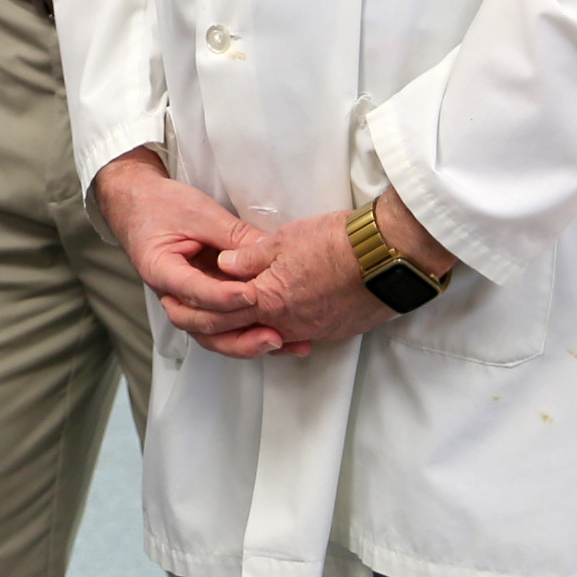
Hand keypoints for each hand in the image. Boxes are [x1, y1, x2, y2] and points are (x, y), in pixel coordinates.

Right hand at [91, 150, 287, 356]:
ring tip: (280, 342)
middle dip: (237, 332)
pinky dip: (250, 334)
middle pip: (200, 325)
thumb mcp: (199, 212)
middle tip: (272, 332)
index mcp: (160, 268)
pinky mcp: (204, 304)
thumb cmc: (162, 205)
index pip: (192, 290)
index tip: (252, 294)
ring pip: (213, 335)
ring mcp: (188, 302)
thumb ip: (233, 236)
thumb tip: (272, 254)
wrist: (139, 205)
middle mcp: (171, 294)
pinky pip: (225, 326)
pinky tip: (281, 339)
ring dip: (246, 343)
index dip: (222, 296)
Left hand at [210, 193, 451, 353]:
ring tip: (245, 323)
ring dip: (257, 332)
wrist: (388, 257)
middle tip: (210, 321)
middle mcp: (289, 322)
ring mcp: (315, 330)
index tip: (188, 303)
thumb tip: (225, 265)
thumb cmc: (336, 242)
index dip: (203, 308)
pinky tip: (282, 322)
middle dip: (224, 328)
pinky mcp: (337, 331)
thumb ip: (249, 256)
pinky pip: (302, 335)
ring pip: (275, 336)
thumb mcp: (283, 240)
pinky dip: (286, 330)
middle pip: (245, 332)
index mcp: (269, 299)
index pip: (223, 311)